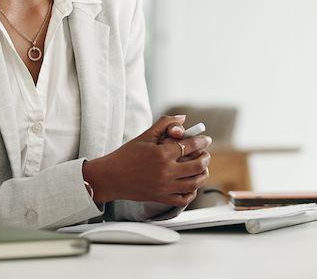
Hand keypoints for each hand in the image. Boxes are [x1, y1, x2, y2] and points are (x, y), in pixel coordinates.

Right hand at [82, 115, 211, 206]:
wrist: (110, 177)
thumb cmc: (126, 155)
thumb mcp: (144, 136)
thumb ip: (164, 124)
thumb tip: (182, 118)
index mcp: (162, 153)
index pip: (190, 145)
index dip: (201, 141)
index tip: (206, 140)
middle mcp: (166, 171)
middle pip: (197, 165)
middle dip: (205, 158)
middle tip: (206, 154)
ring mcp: (165, 186)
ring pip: (194, 183)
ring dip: (203, 175)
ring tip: (203, 169)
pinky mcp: (161, 198)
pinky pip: (183, 199)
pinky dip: (191, 192)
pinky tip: (191, 185)